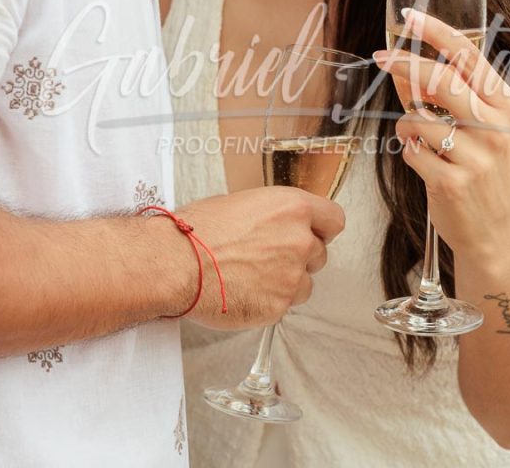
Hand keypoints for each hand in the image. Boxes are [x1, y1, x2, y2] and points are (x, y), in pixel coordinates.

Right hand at [178, 187, 343, 329]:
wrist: (174, 263)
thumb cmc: (198, 229)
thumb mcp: (244, 203)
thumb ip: (275, 215)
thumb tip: (282, 225)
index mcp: (293, 207)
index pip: (334, 219)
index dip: (322, 228)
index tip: (313, 233)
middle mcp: (300, 240)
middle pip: (320, 253)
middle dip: (300, 257)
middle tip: (268, 257)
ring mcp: (291, 276)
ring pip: (304, 283)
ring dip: (286, 282)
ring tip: (252, 276)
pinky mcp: (278, 306)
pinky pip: (284, 305)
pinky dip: (269, 301)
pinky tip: (243, 291)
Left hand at [373, 9, 509, 256]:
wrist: (494, 232)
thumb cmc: (481, 172)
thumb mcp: (475, 130)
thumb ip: (441, 97)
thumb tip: (403, 66)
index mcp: (504, 106)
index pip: (469, 57)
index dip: (436, 32)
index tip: (410, 15)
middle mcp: (495, 128)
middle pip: (441, 79)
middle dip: (405, 65)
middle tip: (381, 57)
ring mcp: (477, 157)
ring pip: (417, 118)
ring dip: (407, 127)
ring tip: (422, 144)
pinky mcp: (453, 182)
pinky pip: (410, 151)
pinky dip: (408, 154)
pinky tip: (427, 166)